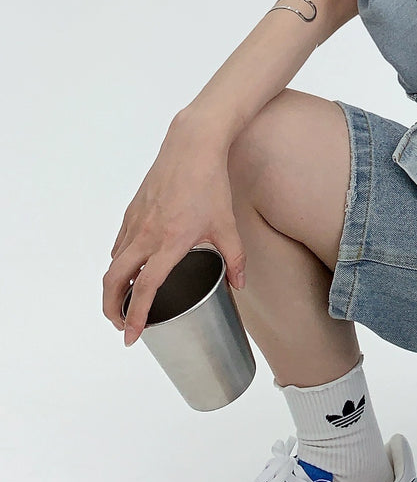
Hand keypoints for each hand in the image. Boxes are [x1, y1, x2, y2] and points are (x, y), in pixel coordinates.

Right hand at [102, 123, 246, 346]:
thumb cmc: (210, 183)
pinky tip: (131, 267)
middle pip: (114, 280)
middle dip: (112, 308)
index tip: (132, 335)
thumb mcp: (227, 225)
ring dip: (113, 286)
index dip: (137, 316)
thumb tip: (239, 284)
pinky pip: (119, 244)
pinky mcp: (132, 210)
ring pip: (114, 262)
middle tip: (121, 324)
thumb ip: (235, 258)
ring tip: (125, 301)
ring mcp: (135, 222)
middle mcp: (147, 235)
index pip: (146, 288)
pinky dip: (119, 262)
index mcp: (170, 242)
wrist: (192, 146)